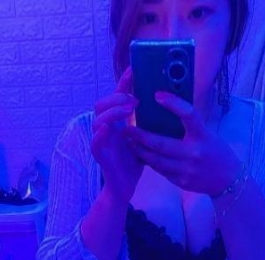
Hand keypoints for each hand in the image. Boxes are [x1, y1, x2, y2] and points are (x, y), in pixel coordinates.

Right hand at [91, 67, 143, 202]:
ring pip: (98, 120)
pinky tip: (109, 129)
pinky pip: (95, 142)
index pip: (117, 97)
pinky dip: (100, 134)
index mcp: (118, 122)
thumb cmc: (135, 161)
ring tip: (128, 110)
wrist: (125, 185)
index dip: (124, 82)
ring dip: (113, 112)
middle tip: (134, 99)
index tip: (134, 69)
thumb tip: (170, 105)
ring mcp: (102, 141)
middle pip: (102, 104)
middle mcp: (107, 128)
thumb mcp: (145, 137)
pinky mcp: (100, 155)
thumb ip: (150, 122)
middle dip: (117, 98)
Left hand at [124, 91, 241, 196]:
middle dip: (141, 136)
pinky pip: (161, 171)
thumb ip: (190, 126)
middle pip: (161, 144)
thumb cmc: (215, 151)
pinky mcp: (181, 181)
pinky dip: (150, 162)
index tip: (157, 95)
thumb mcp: (207, 134)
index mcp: (202, 136)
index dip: (173, 104)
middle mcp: (194, 152)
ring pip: (156, 160)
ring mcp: (186, 169)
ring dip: (140, 151)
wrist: (227, 180)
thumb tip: (167, 111)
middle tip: (127, 128)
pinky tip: (142, 155)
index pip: (188, 115)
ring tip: (129, 143)